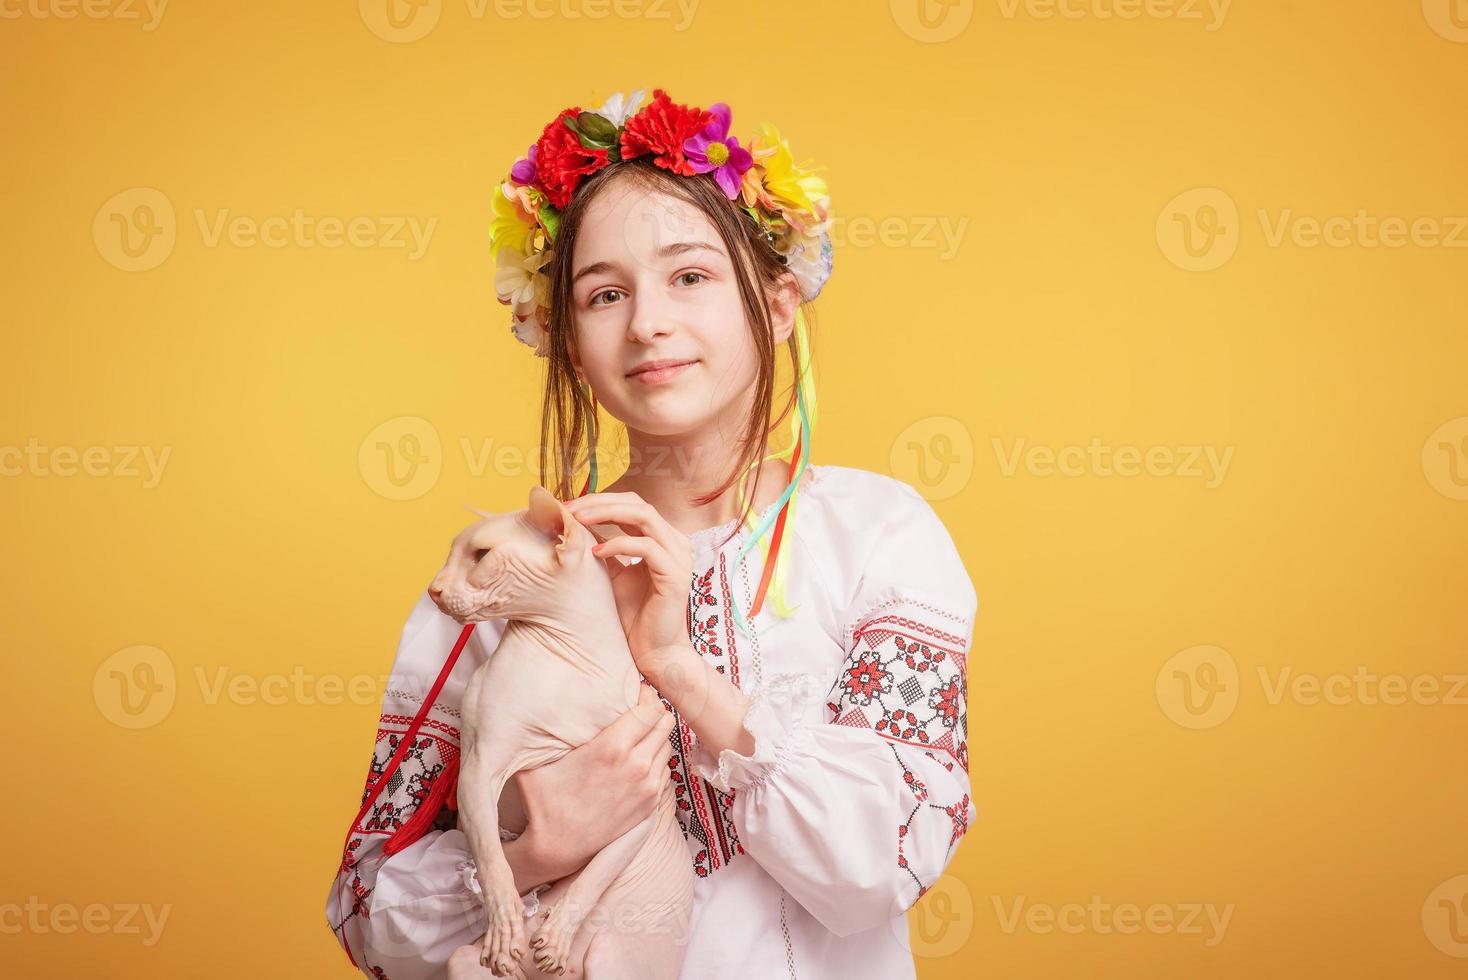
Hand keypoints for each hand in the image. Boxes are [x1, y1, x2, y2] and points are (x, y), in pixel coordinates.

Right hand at [511, 684, 674, 884]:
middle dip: (654, 712)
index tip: (634, 692)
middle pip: (665, 722)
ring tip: (637, 734)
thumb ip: (545, 731)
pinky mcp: (650, 804)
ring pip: (667, 745)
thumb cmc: (543, 800)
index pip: (650, 707)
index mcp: (612, 747)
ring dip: (656, 737)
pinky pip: (664, 770)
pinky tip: (637, 760)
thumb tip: (538, 704)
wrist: (557, 847)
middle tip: (639, 710)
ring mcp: (647, 786)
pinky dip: (655, 761)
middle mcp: (636, 764)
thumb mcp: (536, 759)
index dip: (645, 695)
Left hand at [562, 491, 692, 665]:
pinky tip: (596, 553)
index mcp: (661, 538)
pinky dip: (618, 544)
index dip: (599, 500)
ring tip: (578, 520)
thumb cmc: (633, 615)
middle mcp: (674, 541)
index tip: (567, 506)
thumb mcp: (611, 574)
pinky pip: (646, 547)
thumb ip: (601, 547)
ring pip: (644, 516)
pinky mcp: (675, 574)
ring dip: (607, 514)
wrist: (653, 650)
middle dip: (600, 502)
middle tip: (568, 508)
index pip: (631, 504)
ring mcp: (678, 555)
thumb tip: (573, 524)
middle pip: (637, 503)